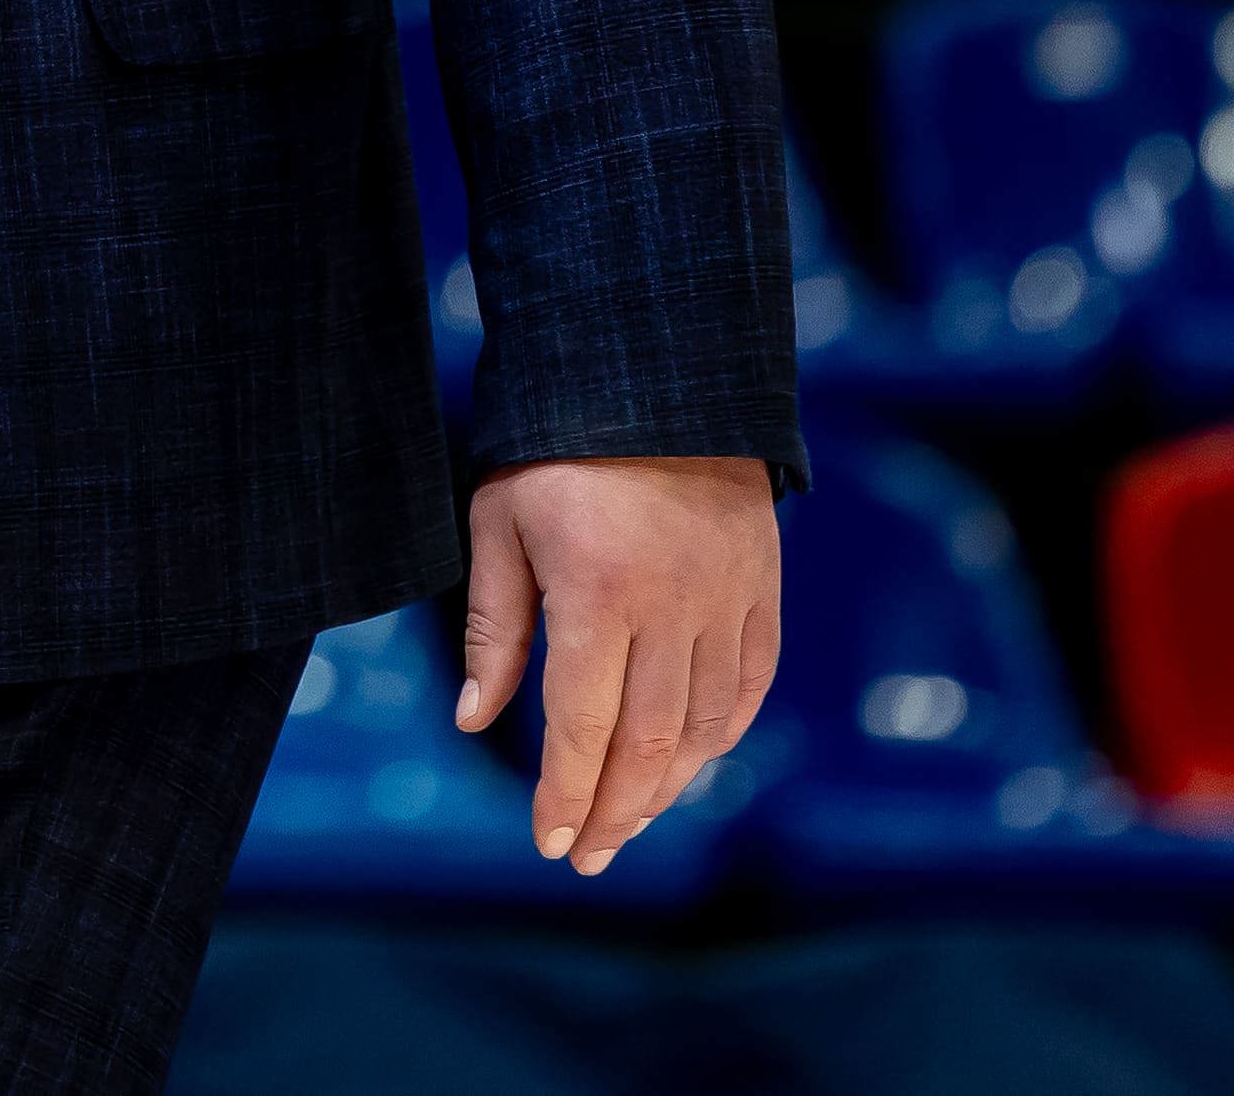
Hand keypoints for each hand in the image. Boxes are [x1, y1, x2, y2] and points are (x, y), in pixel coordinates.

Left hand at [452, 454, 781, 875]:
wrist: (661, 376)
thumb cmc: (557, 449)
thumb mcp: (500, 523)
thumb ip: (492, 628)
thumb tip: (473, 720)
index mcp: (598, 590)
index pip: (583, 726)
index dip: (566, 794)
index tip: (548, 840)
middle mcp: (671, 606)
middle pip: (647, 745)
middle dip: (614, 813)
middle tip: (585, 857)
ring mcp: (726, 601)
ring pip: (704, 728)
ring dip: (666, 790)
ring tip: (627, 825)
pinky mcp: (760, 592)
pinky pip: (748, 689)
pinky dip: (718, 741)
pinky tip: (686, 767)